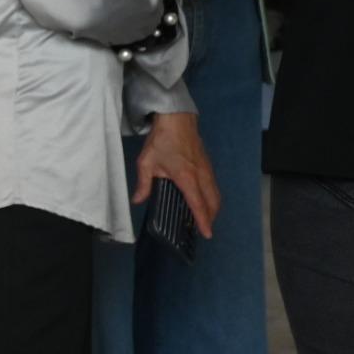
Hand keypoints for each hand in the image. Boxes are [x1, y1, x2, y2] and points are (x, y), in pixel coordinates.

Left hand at [133, 110, 220, 239]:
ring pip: (216, 194)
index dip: (203, 221)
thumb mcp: (146, 163)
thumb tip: (138, 200)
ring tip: (204, 218)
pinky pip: (214, 186)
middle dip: (210, 217)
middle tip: (203, 229)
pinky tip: (203, 200)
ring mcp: (207, 169)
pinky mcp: (208, 165)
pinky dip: (212, 197)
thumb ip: (143, 184)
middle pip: (213, 202)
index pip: (198, 204)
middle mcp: (201, 175)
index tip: (207, 234)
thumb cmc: (162, 140)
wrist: (177, 119)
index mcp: (187, 177)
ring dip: (213, 208)